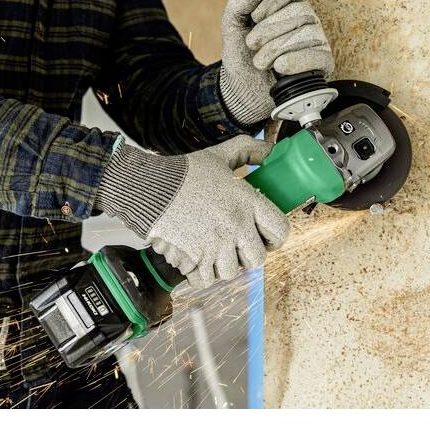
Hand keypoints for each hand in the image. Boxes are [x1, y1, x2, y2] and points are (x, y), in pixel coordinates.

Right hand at [95, 135, 290, 288]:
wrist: (149, 187)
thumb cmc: (184, 173)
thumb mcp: (219, 155)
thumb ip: (247, 150)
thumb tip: (269, 150)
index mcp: (245, 202)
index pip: (280, 230)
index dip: (276, 236)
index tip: (267, 236)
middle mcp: (234, 227)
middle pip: (257, 258)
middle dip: (248, 254)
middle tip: (237, 245)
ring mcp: (214, 246)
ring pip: (231, 272)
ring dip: (223, 264)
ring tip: (213, 249)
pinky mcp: (194, 260)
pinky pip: (206, 280)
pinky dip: (201, 274)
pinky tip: (197, 258)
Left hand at [219, 0, 334, 124]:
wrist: (242, 88)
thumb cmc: (241, 54)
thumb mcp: (231, 26)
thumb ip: (238, 3)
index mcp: (285, 4)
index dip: (273, 0)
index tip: (255, 16)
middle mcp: (304, 18)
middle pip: (300, 10)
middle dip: (269, 30)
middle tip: (251, 44)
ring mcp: (316, 39)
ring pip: (308, 33)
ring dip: (277, 48)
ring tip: (260, 61)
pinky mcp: (322, 62)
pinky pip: (320, 55)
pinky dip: (297, 61)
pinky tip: (280, 66)